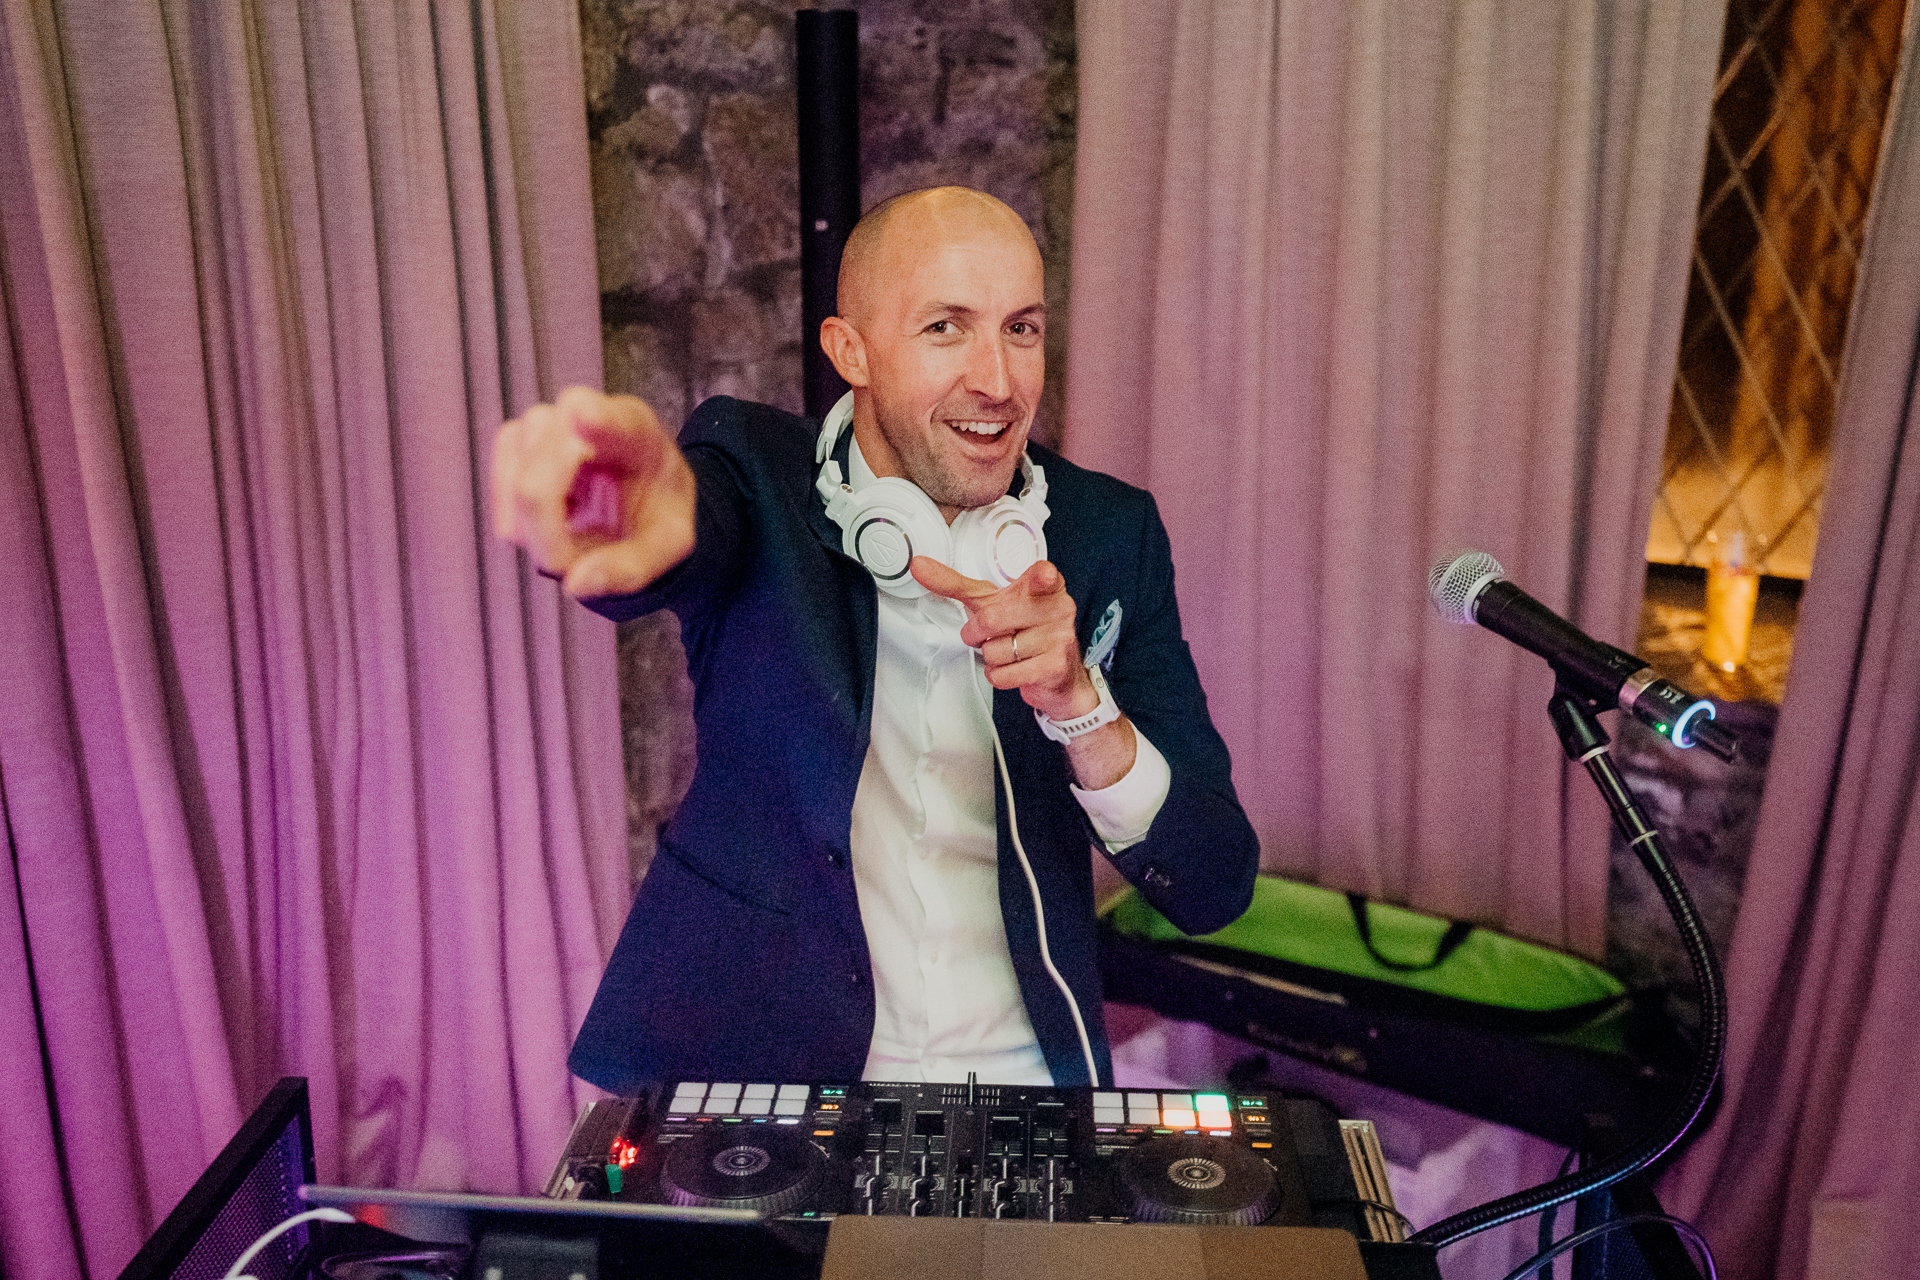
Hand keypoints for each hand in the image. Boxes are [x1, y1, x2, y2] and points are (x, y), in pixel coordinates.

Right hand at [491, 387, 695, 597]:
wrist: (646, 499)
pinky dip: (513, 512)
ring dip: (532, 520)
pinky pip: (500, 476)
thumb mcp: (668, 548)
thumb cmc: (657, 516)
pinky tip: (544, 528)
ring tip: (564, 541)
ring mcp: (548, 423)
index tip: (583, 413)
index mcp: (640, 433)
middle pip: (545, 455)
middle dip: (547, 522)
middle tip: (566, 561)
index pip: (616, 418)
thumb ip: (630, 568)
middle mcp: (589, 414)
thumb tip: (575, 584)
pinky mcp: (519, 440)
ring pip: (515, 465)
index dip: (597, 417)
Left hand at [910, 556, 1098, 722]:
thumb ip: (954, 583)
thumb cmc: (1022, 628)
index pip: (1043, 576)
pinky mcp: (1054, 666)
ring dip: (990, 656)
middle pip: (991, 618)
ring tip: (1008, 651)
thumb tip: (919, 566)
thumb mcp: (990, 601)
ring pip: (995, 650)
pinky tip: (1014, 667)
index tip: (1042, 576)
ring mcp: (1059, 637)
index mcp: (1045, 586)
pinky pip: (1004, 673)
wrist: (1056, 673)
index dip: (1040, 576)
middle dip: (976, 632)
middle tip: (987, 634)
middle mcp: (1057, 608)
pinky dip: (998, 674)